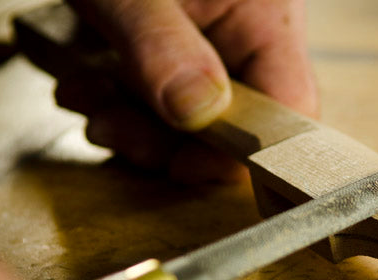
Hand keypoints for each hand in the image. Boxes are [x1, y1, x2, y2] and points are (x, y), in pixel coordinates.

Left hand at [59, 0, 318, 181]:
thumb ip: (162, 47)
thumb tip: (199, 114)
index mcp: (267, 13)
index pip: (289, 109)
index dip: (242, 152)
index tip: (185, 166)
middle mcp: (248, 33)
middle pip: (236, 124)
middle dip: (168, 141)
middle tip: (114, 132)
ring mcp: (214, 42)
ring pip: (194, 118)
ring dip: (134, 124)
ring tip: (87, 99)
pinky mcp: (181, 47)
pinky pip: (166, 97)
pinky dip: (124, 102)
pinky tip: (89, 85)